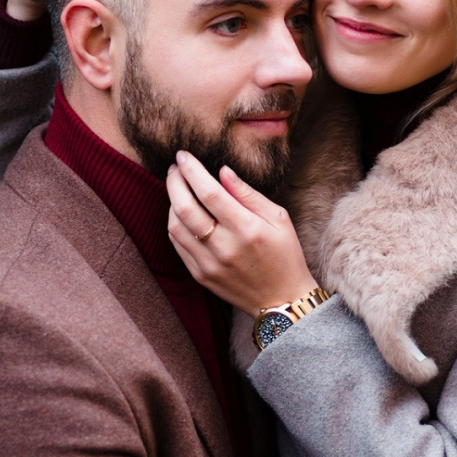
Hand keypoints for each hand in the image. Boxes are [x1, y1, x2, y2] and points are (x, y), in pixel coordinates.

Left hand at [165, 152, 317, 315]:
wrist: (281, 300)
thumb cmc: (284, 254)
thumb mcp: (278, 218)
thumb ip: (248, 194)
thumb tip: (222, 171)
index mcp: (247, 229)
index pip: (209, 192)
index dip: (191, 170)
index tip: (183, 156)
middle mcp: (225, 247)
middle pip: (185, 208)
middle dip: (174, 181)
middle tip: (174, 168)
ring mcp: (209, 264)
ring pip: (175, 226)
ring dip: (171, 202)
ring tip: (177, 187)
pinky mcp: (200, 275)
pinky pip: (177, 245)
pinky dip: (174, 223)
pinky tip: (180, 212)